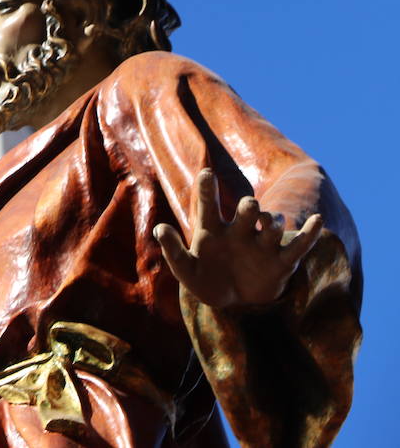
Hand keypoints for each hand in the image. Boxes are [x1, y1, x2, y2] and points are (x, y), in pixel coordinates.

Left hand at [154, 168, 323, 308]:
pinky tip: (317, 220)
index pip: (208, 204)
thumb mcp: (185, 271)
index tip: (205, 172)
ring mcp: (261, 245)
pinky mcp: (281, 262)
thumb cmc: (206, 281)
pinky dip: (309, 233)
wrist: (233, 304)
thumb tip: (159, 228)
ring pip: (273, 225)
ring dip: (273, 223)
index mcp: (212, 230)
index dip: (207, 188)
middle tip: (249, 207)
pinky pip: (298, 245)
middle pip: (248, 209)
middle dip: (250, 206)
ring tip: (269, 225)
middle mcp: (239, 231)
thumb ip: (173, 250)